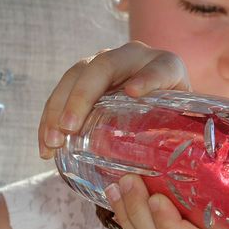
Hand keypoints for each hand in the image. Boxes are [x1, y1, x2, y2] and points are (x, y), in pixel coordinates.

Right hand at [38, 41, 190, 159]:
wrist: (161, 104)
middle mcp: (134, 57)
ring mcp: (106, 62)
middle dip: (83, 96)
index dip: (147, 79)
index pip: (159, 69)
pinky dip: (51, 118)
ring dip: (58, 109)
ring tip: (53, 142)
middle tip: (71, 127)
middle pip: (104, 66)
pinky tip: (46, 145)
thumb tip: (172, 171)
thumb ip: (180, 133)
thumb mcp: (182, 121)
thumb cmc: (174, 118)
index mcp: (166, 66)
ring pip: (75, 75)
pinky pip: (63, 91)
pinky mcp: (85, 75)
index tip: (132, 92)